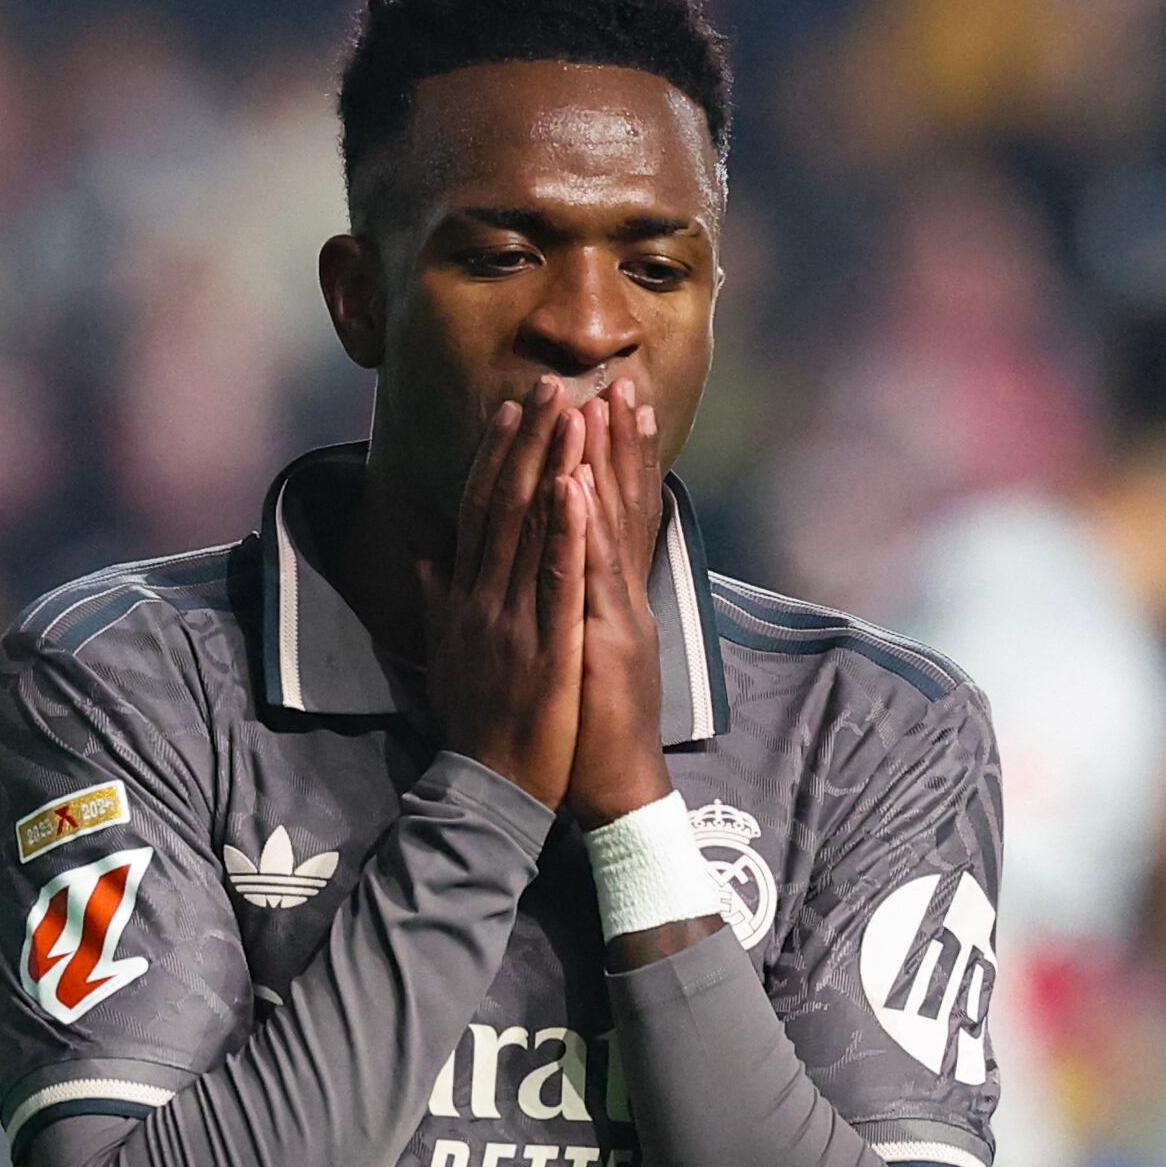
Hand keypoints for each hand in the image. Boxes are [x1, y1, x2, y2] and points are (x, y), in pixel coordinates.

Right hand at [424, 376, 587, 810]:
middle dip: (528, 441)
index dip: (496, 456)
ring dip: (550, 465)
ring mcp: (512, 619)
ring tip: (571, 412)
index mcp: (468, 598)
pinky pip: (554, 578)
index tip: (512, 408)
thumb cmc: (477, 723)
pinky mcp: (544, 646)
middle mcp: (484, 597)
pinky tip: (576, 487)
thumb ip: (439, 601)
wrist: (490, 788)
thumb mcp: (448, 654)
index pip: (480, 511)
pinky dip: (563, 531)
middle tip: (550, 384)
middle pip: (505, 504)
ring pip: (530, 529)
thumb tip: (423, 558)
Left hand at [565, 379, 670, 826]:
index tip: (603, 407)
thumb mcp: (571, 655)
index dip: (609, 462)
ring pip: (610, 526)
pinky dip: (583, 527)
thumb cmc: (587, 724)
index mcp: (606, 595)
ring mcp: (615, 613)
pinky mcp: (604, 640)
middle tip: (617, 382)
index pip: (608, 516)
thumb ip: (560, 608)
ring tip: (601, 407)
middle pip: (619, 506)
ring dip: (606, 464)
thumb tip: (546, 573)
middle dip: (617, 443)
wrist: (614, 784)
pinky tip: (575, 485)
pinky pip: (590, 575)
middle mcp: (618, 594)